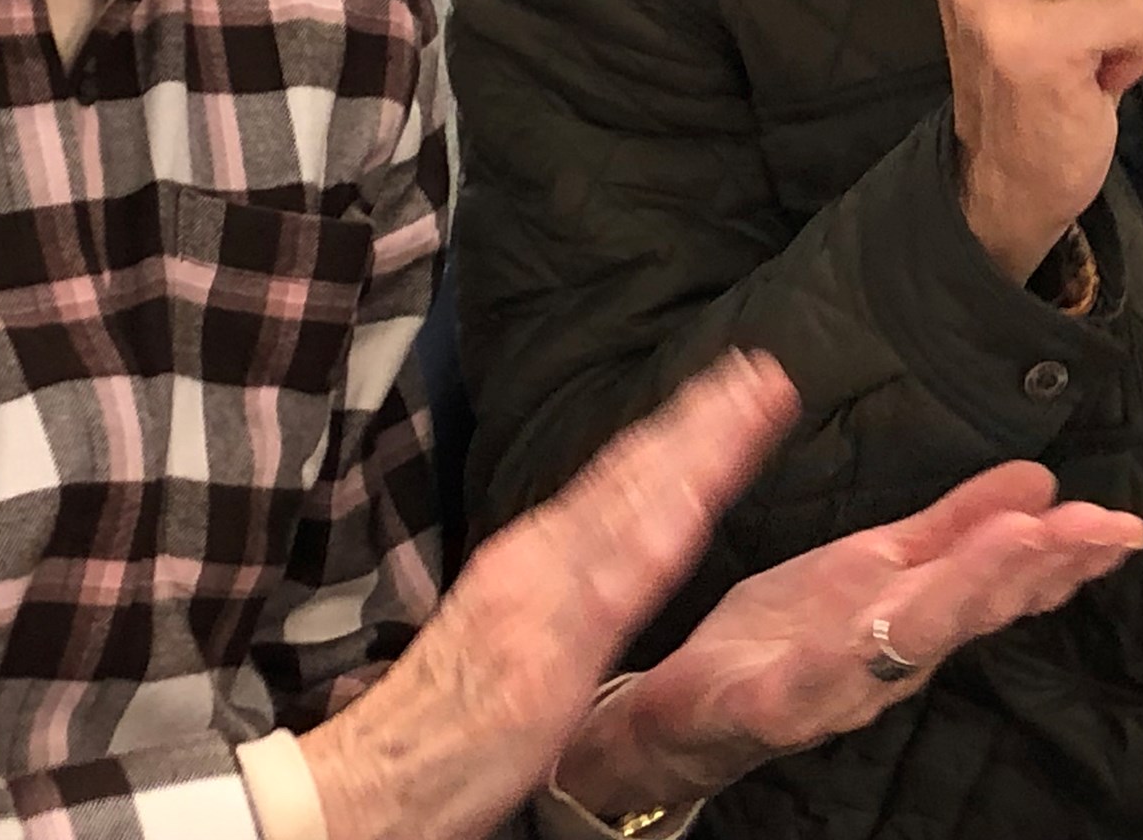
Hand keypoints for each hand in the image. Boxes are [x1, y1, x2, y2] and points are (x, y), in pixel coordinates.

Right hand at [299, 350, 799, 839]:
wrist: (379, 772)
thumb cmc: (446, 708)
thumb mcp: (504, 618)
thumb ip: (552, 577)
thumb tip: (593, 541)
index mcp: (534, 549)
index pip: (618, 473)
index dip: (676, 427)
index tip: (727, 388)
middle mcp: (540, 554)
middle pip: (635, 471)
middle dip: (704, 417)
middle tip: (763, 369)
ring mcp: (545, 596)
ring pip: (637, 503)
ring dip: (702, 448)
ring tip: (756, 403)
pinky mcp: (549, 653)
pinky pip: (615, 584)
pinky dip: (659, 531)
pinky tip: (702, 499)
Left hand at [555, 462, 1142, 811]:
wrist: (683, 709)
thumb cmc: (784, 637)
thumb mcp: (873, 566)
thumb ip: (952, 527)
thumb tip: (1037, 479)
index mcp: (914, 612)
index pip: (1000, 578)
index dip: (1062, 554)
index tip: (1119, 524)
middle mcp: (892, 655)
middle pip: (974, 607)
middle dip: (1040, 567)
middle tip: (1100, 528)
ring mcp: (839, 683)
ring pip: (915, 636)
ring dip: (973, 590)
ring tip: (1026, 542)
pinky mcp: (776, 702)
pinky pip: (823, 673)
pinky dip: (863, 645)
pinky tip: (889, 613)